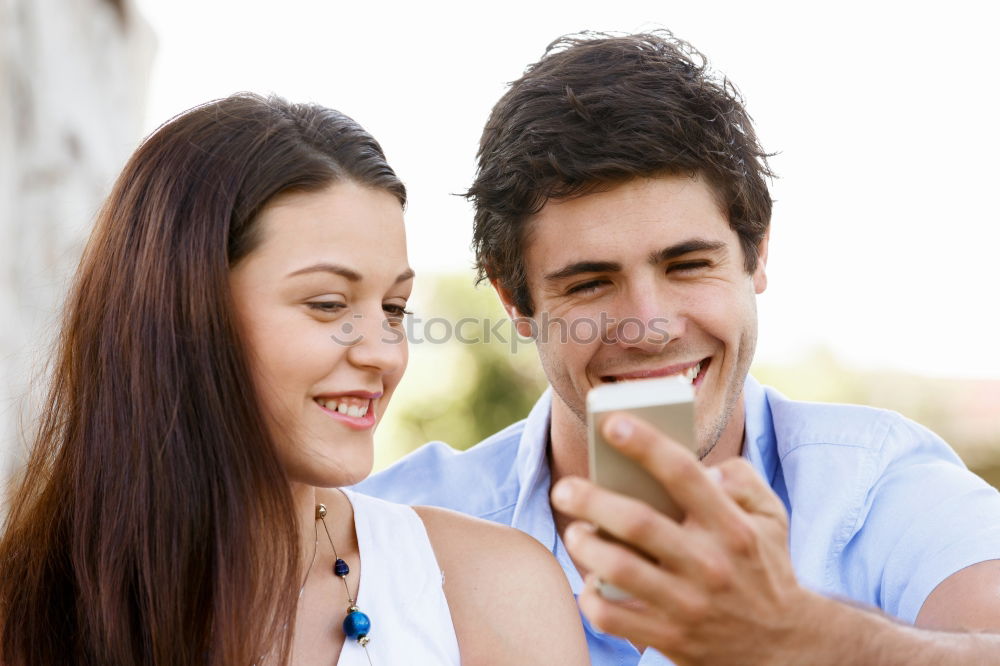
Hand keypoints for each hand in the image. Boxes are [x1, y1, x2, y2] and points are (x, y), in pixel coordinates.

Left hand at [551, 412, 818, 664]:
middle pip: (637, 523)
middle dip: (591, 499)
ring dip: (586, 546)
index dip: (646, 444)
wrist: (784, 647)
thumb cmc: (764, 569)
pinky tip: (589, 581)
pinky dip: (591, 597)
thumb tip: (702, 465)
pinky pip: (614, 617)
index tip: (612, 423)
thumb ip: (742, 479)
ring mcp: (688, 604)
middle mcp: (709, 563)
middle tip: (565, 488)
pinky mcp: (670, 637)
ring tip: (575, 531)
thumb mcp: (771, 517)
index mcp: (731, 527)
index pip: (684, 474)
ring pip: (619, 569)